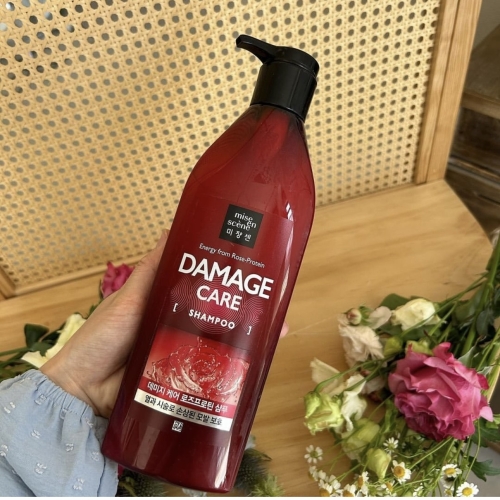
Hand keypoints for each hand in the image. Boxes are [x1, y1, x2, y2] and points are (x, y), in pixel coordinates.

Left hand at [41, 231, 288, 417]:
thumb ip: (151, 271)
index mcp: (169, 304)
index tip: (254, 272)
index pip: (205, 289)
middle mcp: (180, 327)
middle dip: (248, 312)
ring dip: (248, 340)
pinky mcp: (183, 382)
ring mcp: (184, 356)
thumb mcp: (129, 299)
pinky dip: (232, 371)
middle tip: (276, 306)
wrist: (82, 391)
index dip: (228, 282)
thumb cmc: (102, 338)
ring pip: (221, 346)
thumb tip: (170, 230)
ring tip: (276, 333)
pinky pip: (211, 374)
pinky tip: (255, 368)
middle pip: (219, 318)